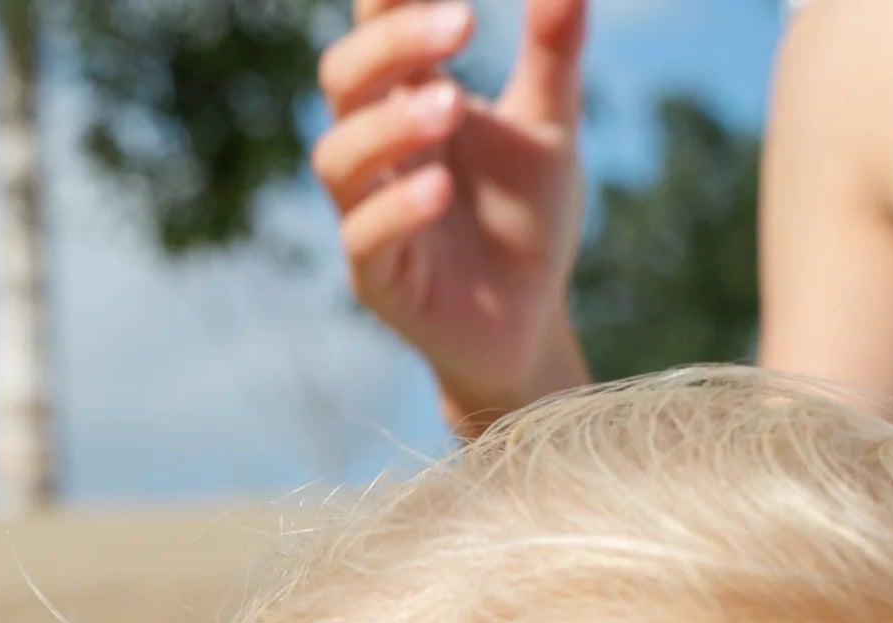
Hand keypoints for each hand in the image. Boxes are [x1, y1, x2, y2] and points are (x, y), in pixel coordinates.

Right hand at [313, 0, 591, 431]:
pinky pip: (364, 236)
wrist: (531, 323)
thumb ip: (553, 53)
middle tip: (464, 22)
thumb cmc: (528, 219)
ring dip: (389, 125)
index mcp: (410, 97)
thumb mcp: (552, 127)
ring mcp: (369, 213)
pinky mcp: (378, 278)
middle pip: (343, 77)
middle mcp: (379, 150)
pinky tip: (440, 189)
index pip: (377, 24)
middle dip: (391, 44)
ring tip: (452, 106)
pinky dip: (398, 208)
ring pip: (339, 156)